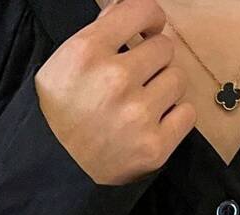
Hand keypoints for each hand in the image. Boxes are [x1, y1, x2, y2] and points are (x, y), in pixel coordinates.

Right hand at [35, 0, 195, 185]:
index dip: (150, 19)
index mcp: (88, 52)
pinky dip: (174, 118)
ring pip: (177, 79)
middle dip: (154, 61)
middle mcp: (115, 79)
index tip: (148, 31)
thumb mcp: (61, 65)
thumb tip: (126, 10)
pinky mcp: (153, 146)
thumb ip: (97, 33)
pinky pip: (187, 114)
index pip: (142, 10)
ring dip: (163, 90)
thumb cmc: (56, 117)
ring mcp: (137, 115)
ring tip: (141, 106)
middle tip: (138, 80)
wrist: (52, 173)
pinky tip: (152, 124)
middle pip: (164, 48)